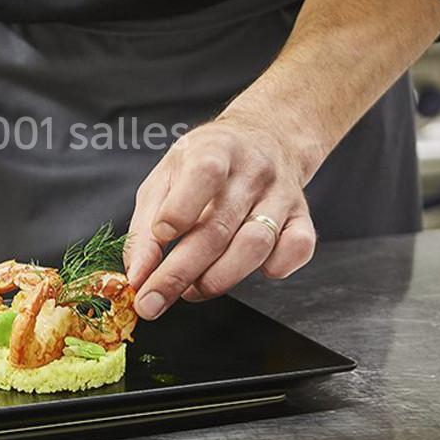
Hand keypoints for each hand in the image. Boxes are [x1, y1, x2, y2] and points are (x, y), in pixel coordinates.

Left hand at [124, 116, 317, 318]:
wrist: (266, 138)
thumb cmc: (205, 162)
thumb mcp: (165, 178)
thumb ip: (145, 226)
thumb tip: (137, 275)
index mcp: (214, 149)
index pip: (203, 175)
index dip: (179, 211)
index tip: (160, 238)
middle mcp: (252, 171)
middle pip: (219, 228)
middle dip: (180, 272)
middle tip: (152, 301)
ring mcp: (282, 194)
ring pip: (255, 245)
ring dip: (217, 279)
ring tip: (191, 290)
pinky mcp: (303, 217)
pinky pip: (297, 250)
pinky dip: (273, 270)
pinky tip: (243, 271)